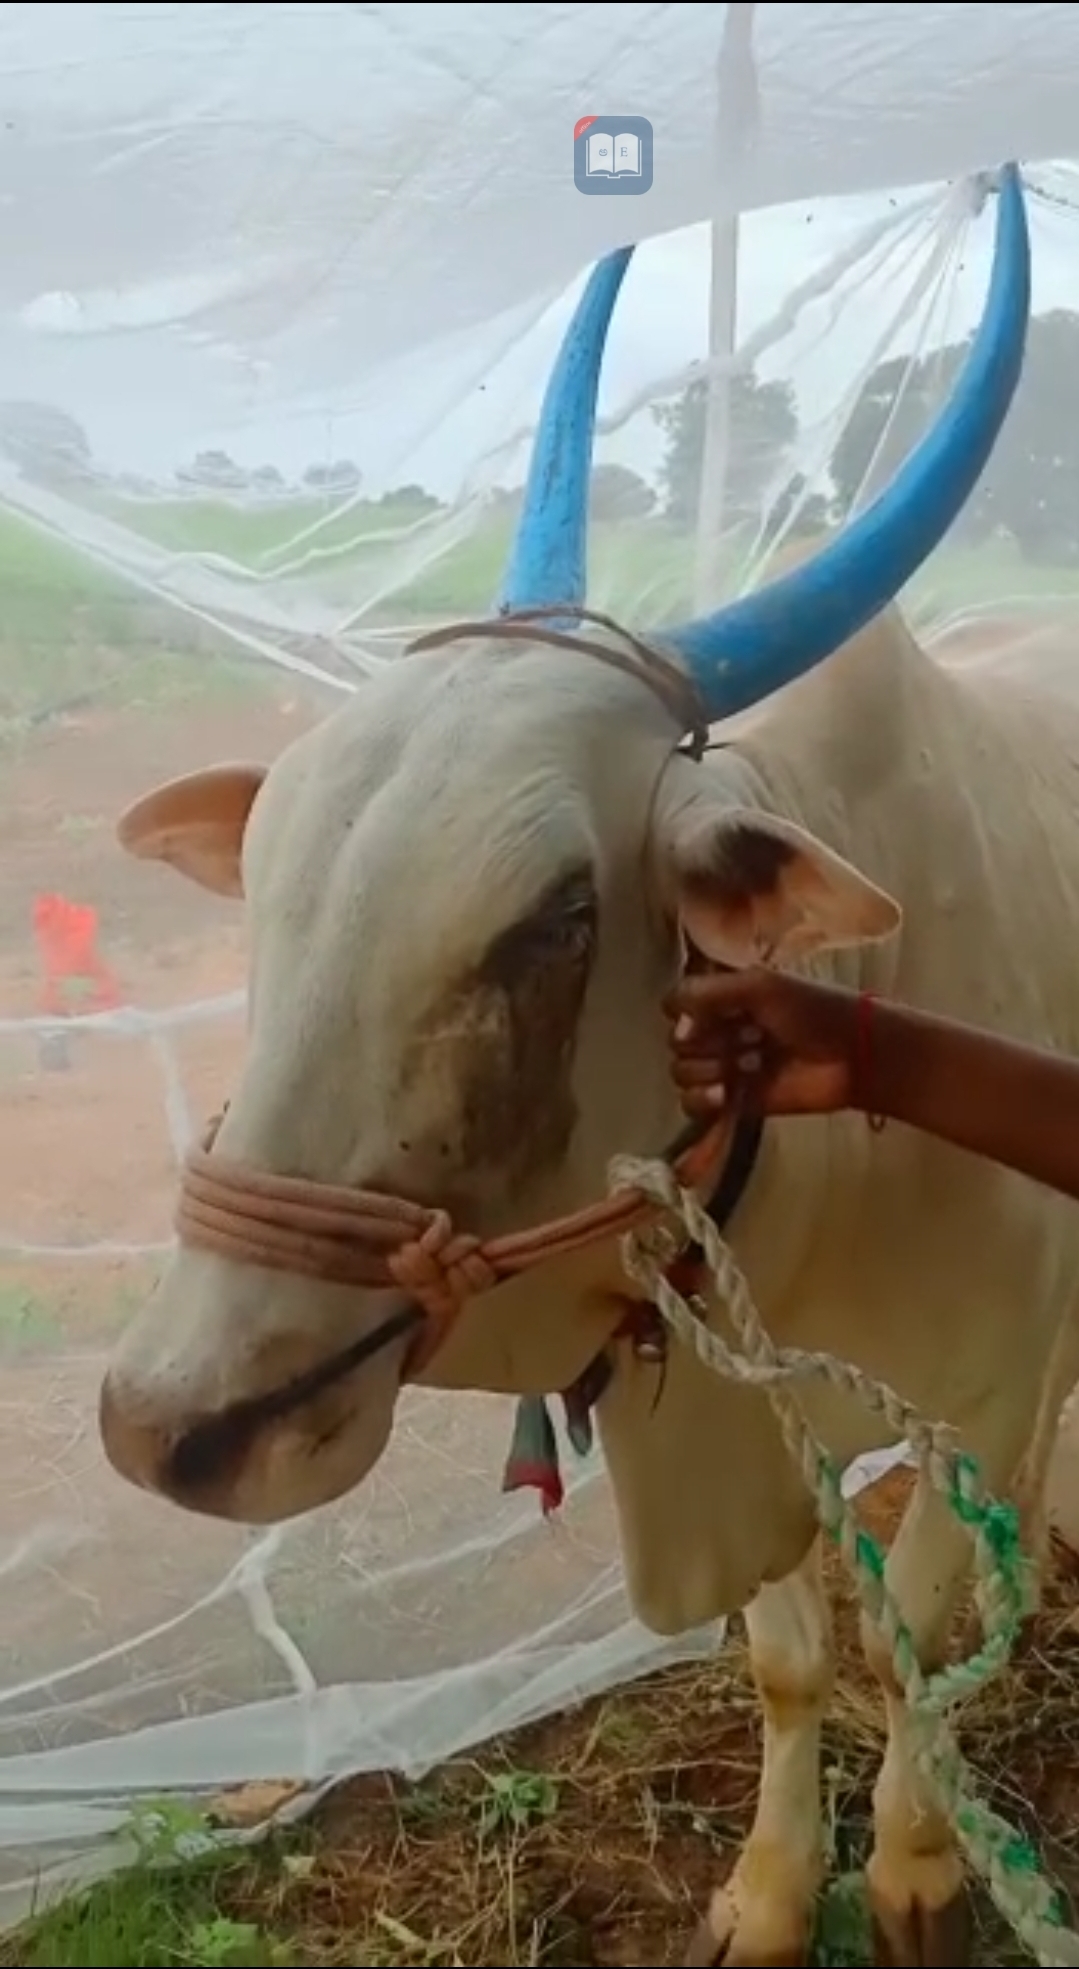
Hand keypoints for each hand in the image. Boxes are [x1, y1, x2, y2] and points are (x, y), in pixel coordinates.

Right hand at [664, 967, 862, 1119]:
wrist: (855, 1055)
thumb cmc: (814, 1010)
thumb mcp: (761, 985)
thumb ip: (708, 992)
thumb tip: (672, 1016)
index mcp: (723, 999)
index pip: (676, 1007)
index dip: (688, 1016)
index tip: (717, 1016)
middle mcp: (720, 1032)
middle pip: (677, 1044)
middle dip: (709, 1043)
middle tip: (752, 1038)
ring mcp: (726, 1068)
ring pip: (683, 1075)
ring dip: (713, 1070)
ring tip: (754, 1064)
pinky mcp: (735, 1102)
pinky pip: (695, 1106)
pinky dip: (704, 1099)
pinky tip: (728, 1093)